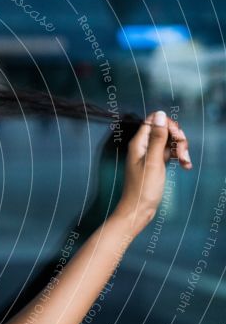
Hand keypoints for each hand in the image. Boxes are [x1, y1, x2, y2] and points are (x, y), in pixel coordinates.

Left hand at [111, 110, 191, 234]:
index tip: (177, 138)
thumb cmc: (143, 188)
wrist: (138, 209)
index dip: (168, 125)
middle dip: (178, 139)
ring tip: (186, 163)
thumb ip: (157, 137)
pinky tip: (185, 166)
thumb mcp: (153, 161)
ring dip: (181, 149)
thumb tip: (160, 114)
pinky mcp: (156, 162)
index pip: (154, 120)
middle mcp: (143, 146)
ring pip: (169, 141)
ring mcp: (150, 154)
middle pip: (165, 129)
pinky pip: (170, 153)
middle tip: (183, 153)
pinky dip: (178, 157)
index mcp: (138, 143)